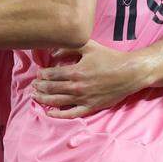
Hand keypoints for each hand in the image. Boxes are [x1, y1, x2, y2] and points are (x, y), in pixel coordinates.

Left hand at [31, 40, 148, 117]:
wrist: (130, 73)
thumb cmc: (110, 57)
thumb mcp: (89, 46)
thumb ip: (69, 47)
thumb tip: (53, 53)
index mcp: (76, 71)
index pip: (52, 75)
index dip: (42, 75)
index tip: (38, 74)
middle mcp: (78, 86)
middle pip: (52, 88)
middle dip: (40, 87)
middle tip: (32, 85)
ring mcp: (84, 98)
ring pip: (58, 101)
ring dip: (44, 99)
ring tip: (35, 96)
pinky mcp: (91, 107)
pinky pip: (72, 114)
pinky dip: (59, 115)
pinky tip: (49, 113)